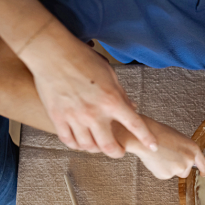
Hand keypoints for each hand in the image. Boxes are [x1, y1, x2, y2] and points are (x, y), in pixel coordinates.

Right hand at [23, 31, 157, 157]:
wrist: (51, 52)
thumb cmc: (83, 59)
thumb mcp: (110, 74)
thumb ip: (122, 95)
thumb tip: (133, 109)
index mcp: (111, 100)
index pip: (135, 125)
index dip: (146, 138)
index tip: (153, 146)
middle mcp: (94, 113)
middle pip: (109, 147)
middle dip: (118, 152)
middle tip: (119, 150)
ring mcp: (74, 117)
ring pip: (88, 147)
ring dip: (96, 149)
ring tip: (99, 144)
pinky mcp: (57, 117)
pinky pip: (69, 141)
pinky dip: (77, 145)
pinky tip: (81, 141)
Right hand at [118, 117, 204, 178]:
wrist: (144, 137)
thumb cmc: (159, 134)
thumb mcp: (178, 139)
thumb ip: (184, 150)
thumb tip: (182, 158)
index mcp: (193, 149)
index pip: (203, 163)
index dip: (204, 169)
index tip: (203, 173)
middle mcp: (188, 160)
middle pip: (185, 171)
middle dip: (178, 167)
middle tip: (167, 157)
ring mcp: (178, 168)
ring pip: (174, 173)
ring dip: (168, 168)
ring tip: (160, 156)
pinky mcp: (167, 174)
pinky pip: (164, 175)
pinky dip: (159, 170)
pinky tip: (156, 160)